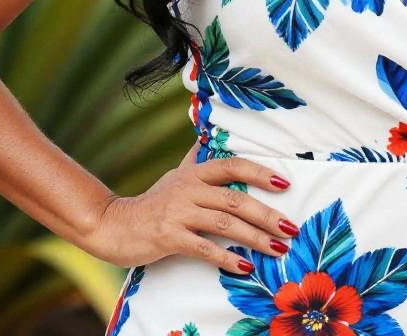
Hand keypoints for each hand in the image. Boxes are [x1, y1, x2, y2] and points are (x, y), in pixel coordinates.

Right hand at [85, 140, 297, 273]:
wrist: (115, 225)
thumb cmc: (152, 202)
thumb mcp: (175, 176)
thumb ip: (194, 161)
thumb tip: (207, 138)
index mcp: (194, 173)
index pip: (233, 166)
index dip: (259, 173)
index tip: (285, 183)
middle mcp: (189, 189)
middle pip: (235, 199)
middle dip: (266, 214)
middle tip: (291, 227)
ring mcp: (179, 213)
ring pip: (224, 224)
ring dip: (255, 238)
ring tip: (278, 249)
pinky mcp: (169, 237)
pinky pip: (204, 248)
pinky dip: (227, 259)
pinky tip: (246, 268)